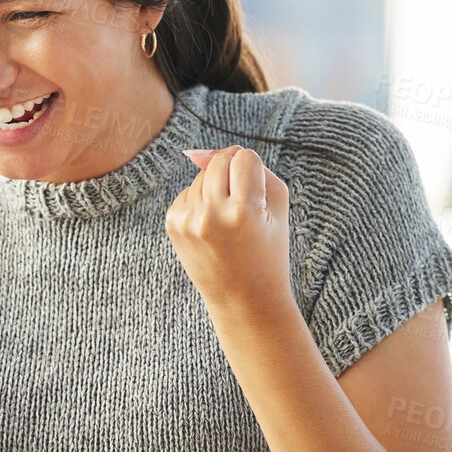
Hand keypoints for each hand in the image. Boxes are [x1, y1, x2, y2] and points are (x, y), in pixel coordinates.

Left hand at [165, 146, 294, 312]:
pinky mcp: (173, 225)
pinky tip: (212, 227)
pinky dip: (200, 201)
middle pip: (218, 161)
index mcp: (245, 211)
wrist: (243, 298)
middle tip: (242, 198)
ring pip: (201, 175)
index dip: (253, 168)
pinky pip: (187, 192)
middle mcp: (212, 215)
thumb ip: (254, 167)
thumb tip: (199, 153)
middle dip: (231, 170)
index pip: (244, 157)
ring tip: (228, 220)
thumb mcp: (278, 207)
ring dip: (215, 187)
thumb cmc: (267, 249)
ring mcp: (189, 221)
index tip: (256, 190)